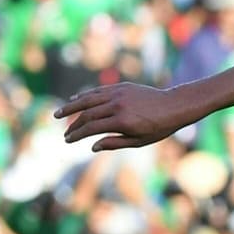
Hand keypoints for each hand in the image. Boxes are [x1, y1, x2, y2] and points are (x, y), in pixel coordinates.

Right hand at [56, 82, 195, 150]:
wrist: (174, 105)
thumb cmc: (159, 127)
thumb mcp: (139, 141)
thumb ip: (114, 143)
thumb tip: (92, 147)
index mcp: (122, 121)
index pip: (91, 128)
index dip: (77, 134)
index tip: (68, 140)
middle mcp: (118, 106)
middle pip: (87, 114)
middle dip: (73, 124)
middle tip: (64, 132)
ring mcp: (119, 94)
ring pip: (89, 99)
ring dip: (72, 106)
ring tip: (59, 114)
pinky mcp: (122, 86)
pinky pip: (99, 91)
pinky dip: (85, 95)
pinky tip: (76, 100)